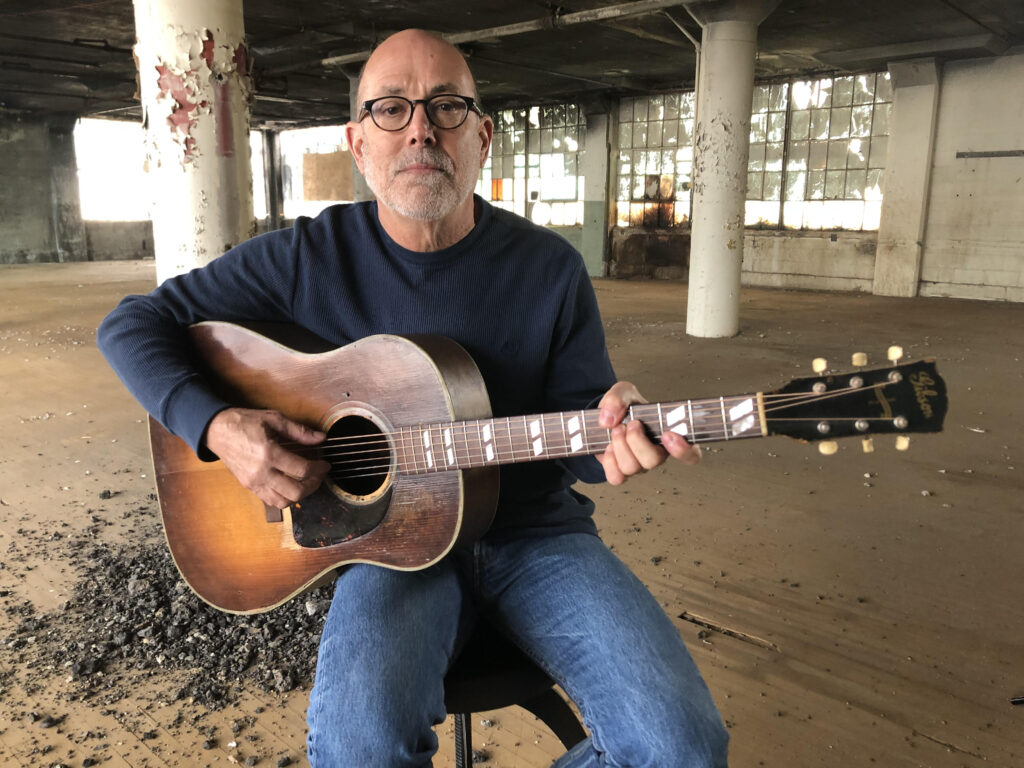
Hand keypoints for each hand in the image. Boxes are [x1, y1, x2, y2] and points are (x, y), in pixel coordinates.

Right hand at [204, 407, 330, 507]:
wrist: (217, 430)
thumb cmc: (243, 422)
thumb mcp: (274, 419)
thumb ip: (299, 431)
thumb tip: (320, 438)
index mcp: (268, 453)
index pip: (302, 469)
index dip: (319, 469)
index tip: (325, 464)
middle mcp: (261, 472)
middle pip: (296, 491)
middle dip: (314, 485)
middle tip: (319, 475)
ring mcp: (253, 482)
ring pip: (283, 502)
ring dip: (300, 495)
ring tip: (307, 482)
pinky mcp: (249, 486)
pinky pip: (270, 501)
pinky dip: (285, 497)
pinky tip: (291, 485)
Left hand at [595, 381, 700, 485]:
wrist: (607, 418)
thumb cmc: (626, 407)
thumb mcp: (624, 392)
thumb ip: (618, 398)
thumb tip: (608, 420)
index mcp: (670, 436)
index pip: (691, 455)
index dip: (684, 451)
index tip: (668, 435)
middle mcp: (657, 454)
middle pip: (654, 461)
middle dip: (637, 440)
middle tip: (631, 424)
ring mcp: (640, 466)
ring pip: (632, 468)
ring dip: (620, 445)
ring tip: (617, 429)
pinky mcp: (621, 473)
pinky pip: (616, 478)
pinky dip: (609, 461)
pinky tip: (608, 447)